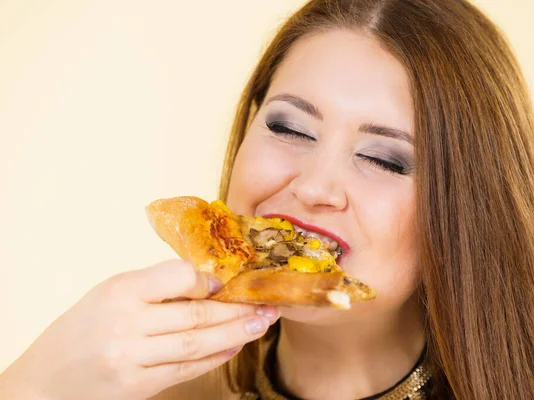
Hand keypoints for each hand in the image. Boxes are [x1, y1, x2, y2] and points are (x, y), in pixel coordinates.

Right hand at [0, 260, 278, 399]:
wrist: (43, 383)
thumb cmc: (80, 331)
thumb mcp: (109, 293)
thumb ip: (154, 285)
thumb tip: (207, 281)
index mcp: (119, 290)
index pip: (179, 276)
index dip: (211, 280)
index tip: (231, 281)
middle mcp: (126, 323)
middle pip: (197, 314)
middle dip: (239, 309)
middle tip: (268, 304)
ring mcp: (132, 358)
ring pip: (198, 343)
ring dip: (237, 333)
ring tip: (262, 324)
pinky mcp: (138, 387)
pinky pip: (187, 369)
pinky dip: (215, 357)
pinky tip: (235, 346)